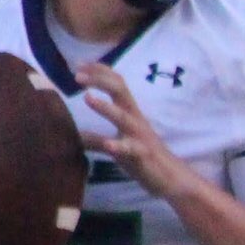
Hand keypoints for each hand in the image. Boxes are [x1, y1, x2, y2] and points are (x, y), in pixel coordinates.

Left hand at [77, 62, 208, 206]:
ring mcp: (139, 137)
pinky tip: (108, 144)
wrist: (172, 179)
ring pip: (123, 117)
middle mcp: (135, 119)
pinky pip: (130, 149)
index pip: (116, 84)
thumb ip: (96, 139)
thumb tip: (73, 136)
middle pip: (120, 91)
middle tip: (78, 76)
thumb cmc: (143, 159)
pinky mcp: (143, 155)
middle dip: (100, 80)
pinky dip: (118, 145)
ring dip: (105, 107)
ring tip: (87, 98)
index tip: (79, 64)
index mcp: (130, 113)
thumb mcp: (118, 146)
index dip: (99, 71)